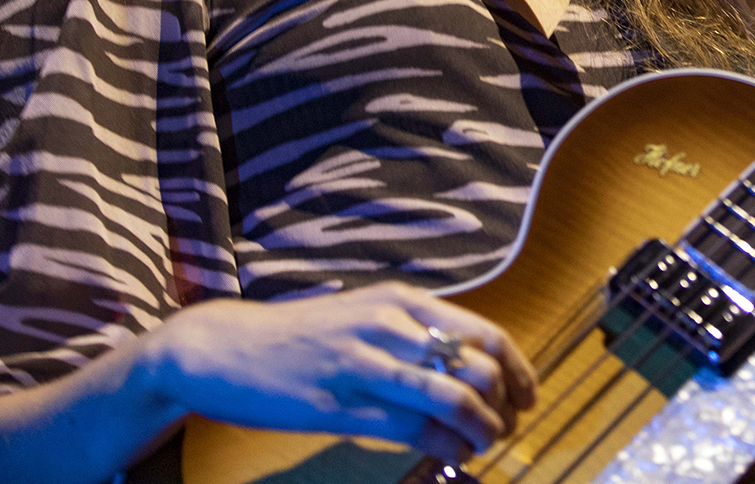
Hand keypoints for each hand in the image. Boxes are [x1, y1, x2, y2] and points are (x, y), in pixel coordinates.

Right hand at [153, 281, 537, 462]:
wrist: (227, 348)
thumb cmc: (301, 336)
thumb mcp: (365, 314)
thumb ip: (413, 333)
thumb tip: (467, 366)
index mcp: (399, 301)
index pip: (483, 333)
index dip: (517, 370)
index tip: (527, 397)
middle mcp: (387, 325)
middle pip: (475, 365)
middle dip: (503, 403)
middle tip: (506, 427)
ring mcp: (362, 364)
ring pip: (448, 396)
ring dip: (479, 427)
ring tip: (485, 443)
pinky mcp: (338, 405)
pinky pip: (409, 427)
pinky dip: (442, 443)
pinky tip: (451, 452)